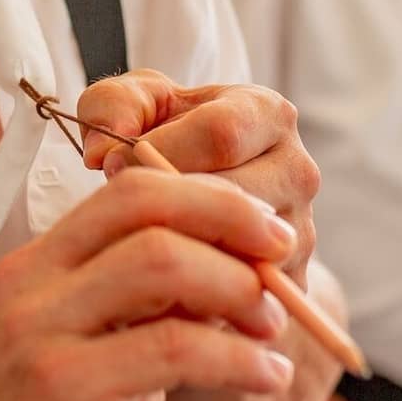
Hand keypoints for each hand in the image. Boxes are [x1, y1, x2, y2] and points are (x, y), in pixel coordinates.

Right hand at [0, 166, 297, 400]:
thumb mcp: (94, 358)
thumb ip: (145, 311)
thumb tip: (238, 269)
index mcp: (33, 268)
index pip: (128, 191)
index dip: (209, 198)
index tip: (265, 230)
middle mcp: (28, 286)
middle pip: (146, 208)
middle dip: (231, 222)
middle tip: (282, 259)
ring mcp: (40, 335)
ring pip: (162, 264)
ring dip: (237, 288)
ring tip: (273, 328)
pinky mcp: (65, 392)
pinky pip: (174, 348)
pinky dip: (238, 357)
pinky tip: (265, 376)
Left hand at [76, 71, 319, 286]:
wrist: (209, 199)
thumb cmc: (166, 141)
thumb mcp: (137, 107)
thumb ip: (111, 104)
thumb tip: (103, 151)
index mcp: (270, 114)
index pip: (221, 134)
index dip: (155, 149)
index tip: (112, 162)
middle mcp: (298, 172)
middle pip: (229, 197)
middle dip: (163, 204)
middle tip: (124, 207)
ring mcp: (298, 232)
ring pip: (232, 250)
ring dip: (176, 248)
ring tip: (142, 236)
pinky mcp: (290, 282)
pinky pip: (236, 295)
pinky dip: (188, 291)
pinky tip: (158, 273)